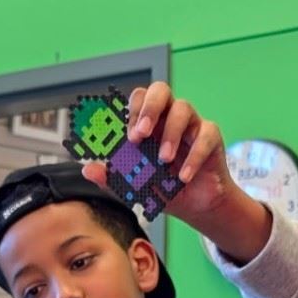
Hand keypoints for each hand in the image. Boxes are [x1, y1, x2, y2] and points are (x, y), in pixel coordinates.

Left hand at [86, 84, 242, 229]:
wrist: (197, 207)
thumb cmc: (166, 188)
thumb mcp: (136, 187)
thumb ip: (113, 178)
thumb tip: (87, 169)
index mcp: (150, 123)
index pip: (139, 100)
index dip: (132, 112)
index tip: (129, 138)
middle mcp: (170, 117)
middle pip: (161, 90)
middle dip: (149, 108)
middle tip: (141, 134)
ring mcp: (192, 124)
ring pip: (183, 108)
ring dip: (170, 134)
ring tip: (164, 160)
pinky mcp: (211, 136)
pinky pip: (205, 135)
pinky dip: (193, 156)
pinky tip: (183, 176)